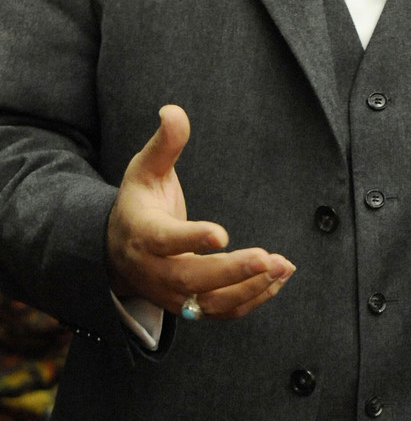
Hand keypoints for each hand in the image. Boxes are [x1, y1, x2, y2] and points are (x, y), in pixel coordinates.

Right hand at [107, 104, 294, 318]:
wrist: (117, 251)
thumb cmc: (138, 202)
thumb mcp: (144, 168)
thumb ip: (165, 143)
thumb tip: (173, 110)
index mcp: (144, 234)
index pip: (166, 241)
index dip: (192, 238)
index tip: (221, 234)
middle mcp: (156, 271)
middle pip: (193, 279)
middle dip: (232, 271)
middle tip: (266, 257)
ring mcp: (173, 294)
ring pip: (211, 302)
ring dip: (250, 287)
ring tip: (283, 266)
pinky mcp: (190, 306)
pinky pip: (223, 311)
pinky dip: (252, 298)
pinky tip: (278, 278)